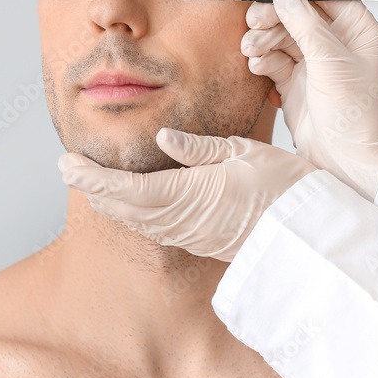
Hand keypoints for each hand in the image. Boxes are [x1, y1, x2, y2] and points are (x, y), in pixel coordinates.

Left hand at [57, 128, 315, 261]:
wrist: (310, 233)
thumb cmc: (284, 185)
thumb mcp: (244, 152)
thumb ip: (199, 147)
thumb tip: (162, 136)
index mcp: (190, 193)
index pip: (127, 186)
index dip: (92, 177)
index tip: (66, 164)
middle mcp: (184, 219)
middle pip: (123, 206)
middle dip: (92, 187)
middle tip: (66, 168)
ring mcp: (191, 234)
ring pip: (136, 220)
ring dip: (109, 201)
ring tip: (89, 183)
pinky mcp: (200, 241)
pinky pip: (155, 229)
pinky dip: (131, 214)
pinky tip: (126, 204)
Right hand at [241, 0, 377, 200]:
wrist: (347, 162)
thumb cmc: (355, 114)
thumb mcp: (331, 62)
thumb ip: (305, 25)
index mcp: (357, 28)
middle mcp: (335, 40)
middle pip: (295, 9)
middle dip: (272, 13)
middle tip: (255, 22)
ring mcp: (314, 61)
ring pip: (279, 33)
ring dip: (261, 37)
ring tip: (252, 51)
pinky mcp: (295, 81)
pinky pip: (272, 58)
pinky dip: (261, 59)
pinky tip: (258, 67)